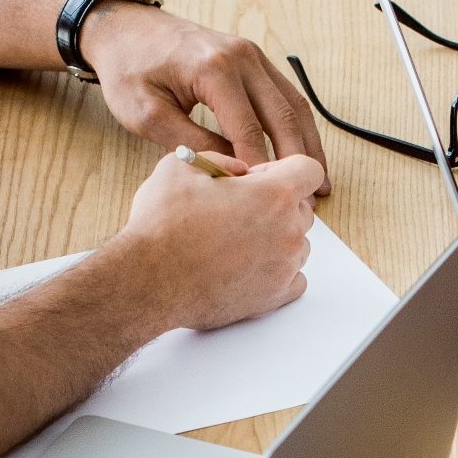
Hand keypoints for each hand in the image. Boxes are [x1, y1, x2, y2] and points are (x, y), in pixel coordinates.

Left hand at [80, 0, 328, 184]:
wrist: (124, 29)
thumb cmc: (129, 69)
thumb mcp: (147, 114)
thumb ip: (191, 143)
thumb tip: (231, 171)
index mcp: (213, 69)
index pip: (248, 129)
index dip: (260, 169)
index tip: (269, 201)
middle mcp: (242, 57)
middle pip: (283, 116)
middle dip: (297, 161)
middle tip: (307, 200)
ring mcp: (252, 55)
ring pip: (293, 105)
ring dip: (308, 144)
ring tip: (320, 181)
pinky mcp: (254, 60)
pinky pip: (285, 95)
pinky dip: (298, 126)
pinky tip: (304, 152)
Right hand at [116, 150, 321, 332]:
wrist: (149, 280)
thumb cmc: (162, 226)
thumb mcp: (181, 167)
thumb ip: (220, 160)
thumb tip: (237, 170)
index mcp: (273, 195)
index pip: (308, 169)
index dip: (282, 169)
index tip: (258, 179)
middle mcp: (287, 231)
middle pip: (303, 209)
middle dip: (277, 204)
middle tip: (238, 211)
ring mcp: (284, 267)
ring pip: (299, 245)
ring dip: (277, 238)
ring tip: (237, 241)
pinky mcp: (274, 297)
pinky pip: (295, 279)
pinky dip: (277, 271)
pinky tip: (250, 265)